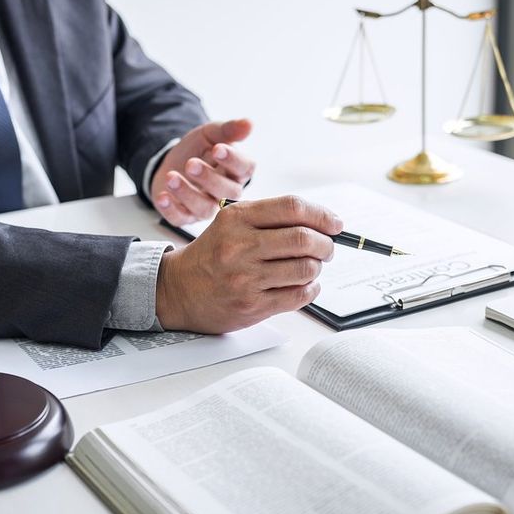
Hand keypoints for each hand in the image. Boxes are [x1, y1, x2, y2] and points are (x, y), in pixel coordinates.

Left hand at [151, 119, 255, 225]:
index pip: (245, 169)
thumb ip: (228, 130)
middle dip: (209, 178)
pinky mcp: (185, 216)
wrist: (172, 162)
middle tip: (191, 164)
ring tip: (171, 177)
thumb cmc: (197, 150)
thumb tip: (249, 123)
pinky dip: (170, 209)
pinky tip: (162, 196)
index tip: (218, 148)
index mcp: (236, 172)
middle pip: (227, 193)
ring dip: (187, 194)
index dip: (233, 160)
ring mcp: (206, 206)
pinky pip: (180, 219)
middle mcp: (225, 193)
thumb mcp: (210, 134)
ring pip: (204, 209)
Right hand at [155, 196, 343, 333]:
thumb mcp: (232, 224)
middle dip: (326, 244)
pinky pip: (298, 295)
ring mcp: (245, 278)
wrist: (178, 290)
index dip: (322, 215)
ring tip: (310, 267)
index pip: (292, 208)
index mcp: (237, 218)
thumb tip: (323, 223)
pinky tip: (304, 284)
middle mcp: (240, 246)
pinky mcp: (252, 305)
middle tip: (327, 248)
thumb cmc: (213, 254)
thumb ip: (271, 219)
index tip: (335, 224)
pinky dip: (311, 289)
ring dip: (317, 268)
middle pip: (304, 239)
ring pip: (305, 269)